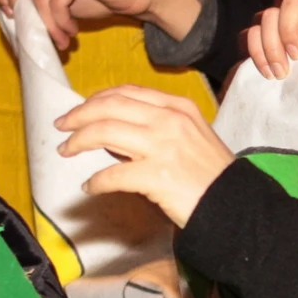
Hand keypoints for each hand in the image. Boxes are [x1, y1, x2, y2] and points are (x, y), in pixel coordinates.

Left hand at [56, 85, 234, 227]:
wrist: (234, 205)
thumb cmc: (212, 175)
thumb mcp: (192, 136)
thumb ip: (161, 126)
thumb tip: (118, 131)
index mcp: (178, 107)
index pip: (127, 92)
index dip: (97, 99)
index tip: (80, 110)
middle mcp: (169, 120)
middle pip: (110, 107)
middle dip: (79, 115)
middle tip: (62, 127)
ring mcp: (163, 147)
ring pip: (104, 132)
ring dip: (78, 141)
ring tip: (67, 151)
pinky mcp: (156, 176)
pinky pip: (112, 174)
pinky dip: (95, 181)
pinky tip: (89, 187)